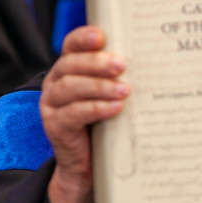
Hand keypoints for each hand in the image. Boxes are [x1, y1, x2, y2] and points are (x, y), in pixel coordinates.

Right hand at [40, 25, 128, 202]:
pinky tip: (114, 108)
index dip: (83, 38)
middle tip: (121, 65)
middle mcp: (55, 83)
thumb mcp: (108, 95)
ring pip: (70, 88)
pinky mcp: (54, 126)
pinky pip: (72, 114)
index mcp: (67, 68)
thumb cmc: (103, 123)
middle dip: (97, 63)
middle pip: (70, 65)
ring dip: (99, 87)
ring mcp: (51, 105)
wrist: (86, 166)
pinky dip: (95, 109)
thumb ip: (116, 77)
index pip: (70, 45)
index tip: (101, 36)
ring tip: (124, 90)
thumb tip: (150, 58)